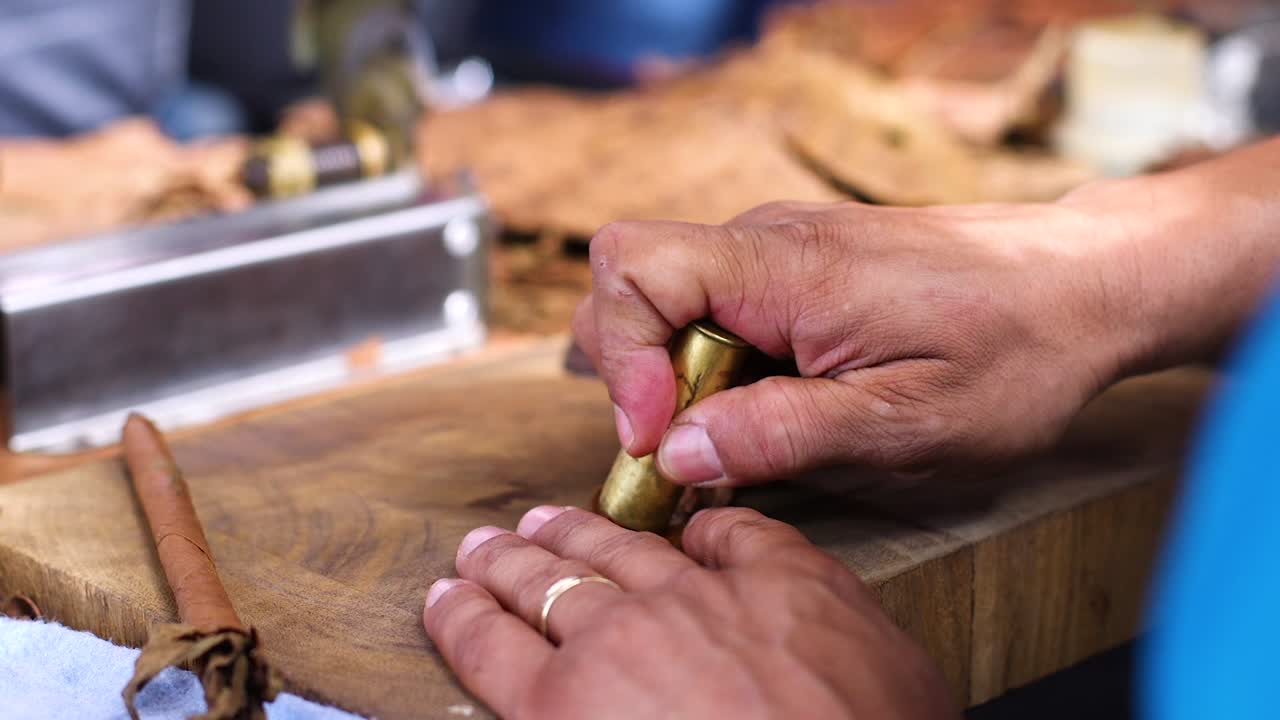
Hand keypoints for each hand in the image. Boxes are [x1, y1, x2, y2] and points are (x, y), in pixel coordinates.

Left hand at [423, 506, 957, 719]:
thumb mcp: (886, 659)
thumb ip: (808, 592)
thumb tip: (745, 549)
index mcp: (763, 586)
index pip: (711, 538)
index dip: (671, 533)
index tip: (646, 534)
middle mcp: (679, 604)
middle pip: (606, 553)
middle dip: (562, 536)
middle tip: (528, 526)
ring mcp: (611, 651)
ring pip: (542, 585)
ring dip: (503, 563)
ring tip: (477, 553)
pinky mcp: (555, 706)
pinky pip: (490, 649)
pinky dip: (461, 620)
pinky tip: (446, 605)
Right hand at [572, 198, 1140, 486]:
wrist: (1084, 285)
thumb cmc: (1014, 351)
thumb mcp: (903, 421)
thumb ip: (780, 434)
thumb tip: (673, 453)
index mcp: (783, 266)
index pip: (633, 267)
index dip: (622, 355)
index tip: (658, 434)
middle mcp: (768, 240)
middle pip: (632, 283)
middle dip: (637, 373)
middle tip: (690, 448)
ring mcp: (780, 249)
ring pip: (670, 301)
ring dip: (678, 377)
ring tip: (739, 437)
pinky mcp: (798, 268)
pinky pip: (719, 308)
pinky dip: (717, 366)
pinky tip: (771, 409)